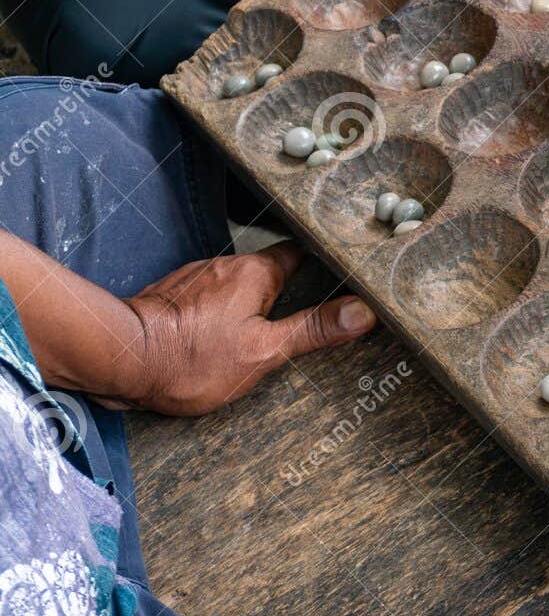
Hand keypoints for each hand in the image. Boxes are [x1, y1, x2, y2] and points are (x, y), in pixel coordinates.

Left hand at [117, 243, 375, 415]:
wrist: (119, 361)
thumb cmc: (191, 359)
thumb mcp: (265, 352)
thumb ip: (314, 330)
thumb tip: (363, 311)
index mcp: (256, 273)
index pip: (301, 254)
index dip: (324, 262)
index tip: (346, 270)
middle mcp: (226, 266)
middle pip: (269, 272)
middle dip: (287, 292)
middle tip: (310, 314)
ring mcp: (196, 279)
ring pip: (237, 287)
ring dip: (251, 304)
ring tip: (265, 331)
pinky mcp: (173, 296)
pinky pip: (210, 299)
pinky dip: (222, 313)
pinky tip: (222, 337)